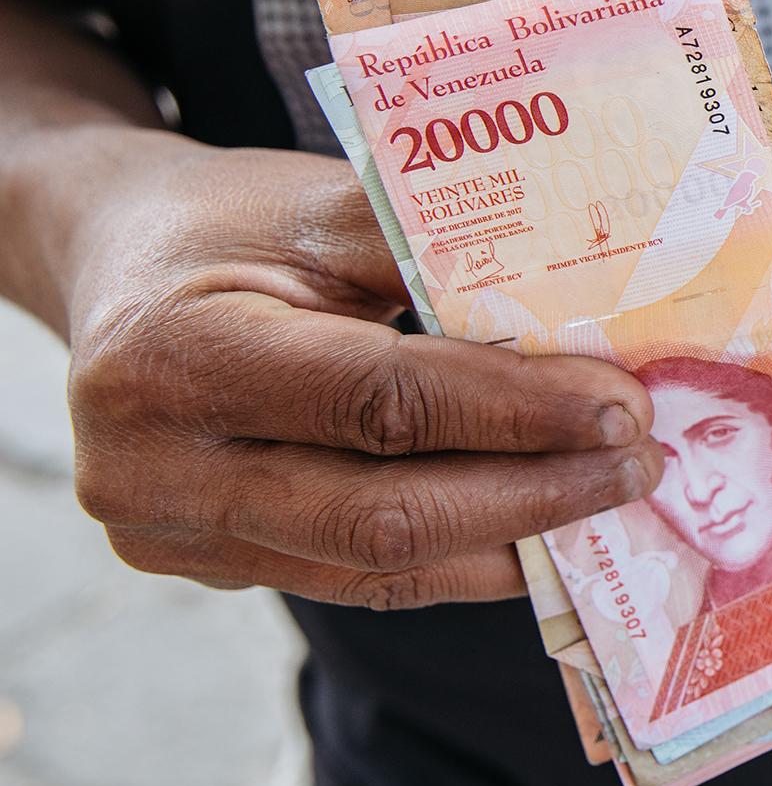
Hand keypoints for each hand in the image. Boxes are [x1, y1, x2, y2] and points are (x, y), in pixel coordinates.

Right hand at [57, 134, 662, 606]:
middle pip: (382, 513)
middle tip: (639, 463)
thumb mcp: (322, 207)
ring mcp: (172, 534)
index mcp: (173, 355)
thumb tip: (596, 321)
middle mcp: (153, 467)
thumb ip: (439, 258)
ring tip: (611, 496)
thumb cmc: (231, 225)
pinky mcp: (207, 565)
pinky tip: (542, 529)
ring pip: (378, 566)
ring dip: (513, 538)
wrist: (118, 268)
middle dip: (534, 494)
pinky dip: (462, 555)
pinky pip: (358, 577)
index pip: (377, 402)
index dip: (513, 412)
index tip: (622, 406)